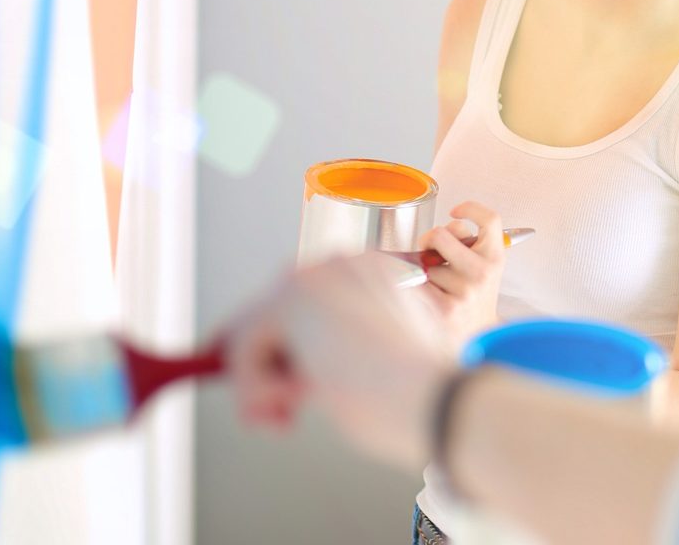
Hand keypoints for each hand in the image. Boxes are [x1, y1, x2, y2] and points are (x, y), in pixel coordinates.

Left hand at [227, 254, 454, 467]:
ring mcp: (314, 276)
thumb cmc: (421, 390)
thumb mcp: (386, 356)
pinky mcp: (290, 301)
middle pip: (272, 308)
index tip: (279, 384)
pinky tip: (287, 411)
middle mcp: (339, 262)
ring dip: (259, 381)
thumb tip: (293, 372)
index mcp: (371, 269)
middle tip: (280, 412)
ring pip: (252, 330)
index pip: (306, 301)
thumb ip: (345, 348)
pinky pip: (243, 347)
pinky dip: (254, 388)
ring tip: (286, 416)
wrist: (435, 397)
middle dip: (266, 364)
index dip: (284, 345)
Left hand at [417, 201, 505, 347]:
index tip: (455, 212)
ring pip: (425, 263)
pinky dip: (415, 287)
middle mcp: (482, 272)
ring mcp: (464, 291)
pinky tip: (429, 296)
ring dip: (425, 272)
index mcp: (495, 256)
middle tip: (428, 250)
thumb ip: (466, 244)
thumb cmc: (475, 296)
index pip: (490, 219)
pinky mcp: (445, 309)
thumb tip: (433, 236)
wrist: (478, 336)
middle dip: (428, 239)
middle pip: (440, 234)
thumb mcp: (484, 266)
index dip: (471, 208)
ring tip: (438, 287)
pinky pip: (416, 283)